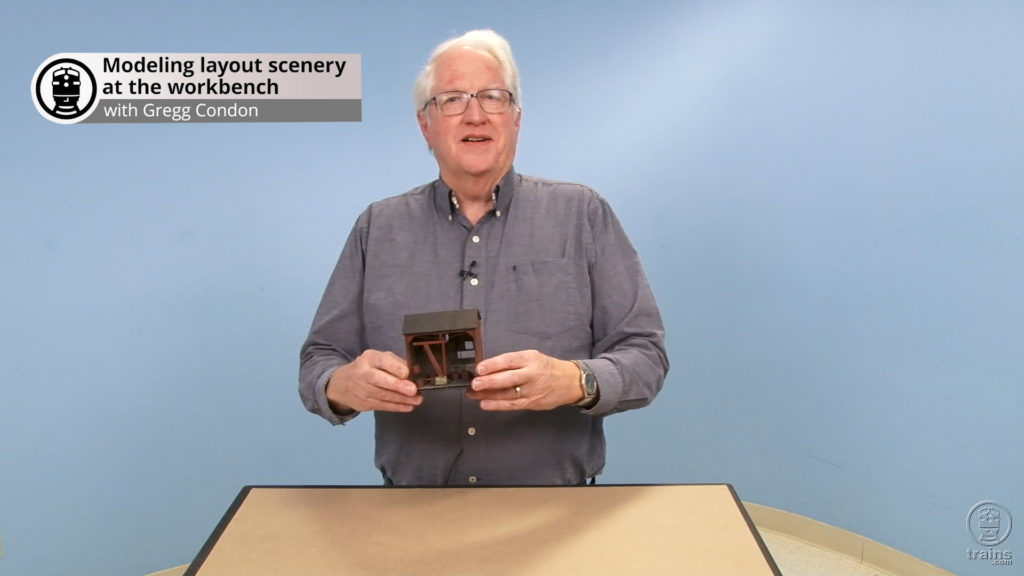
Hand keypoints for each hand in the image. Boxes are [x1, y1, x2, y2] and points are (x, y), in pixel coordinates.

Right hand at [326, 350, 422, 412]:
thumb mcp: (378, 358)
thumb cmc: (368, 368)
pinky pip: (383, 406)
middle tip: (413, 390)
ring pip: (384, 396)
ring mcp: (362, 389)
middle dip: (398, 386)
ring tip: (417, 400)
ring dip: (402, 399)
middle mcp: (363, 373)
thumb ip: (395, 362)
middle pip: (381, 380)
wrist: (342, 384)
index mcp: (369, 358)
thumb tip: (414, 372)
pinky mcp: (364, 403)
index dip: (394, 367)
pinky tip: (408, 407)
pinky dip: (397, 407)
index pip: (381, 361)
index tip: (406, 373)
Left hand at [467, 350, 582, 410]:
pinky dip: (498, 405)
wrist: (570, 382)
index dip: (493, 365)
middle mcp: (532, 374)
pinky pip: (513, 405)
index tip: (479, 368)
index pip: (509, 360)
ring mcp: (533, 390)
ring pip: (508, 394)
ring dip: (489, 395)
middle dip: (489, 382)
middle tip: (474, 384)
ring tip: (473, 394)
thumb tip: (488, 368)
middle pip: (508, 378)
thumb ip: (513, 363)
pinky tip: (486, 404)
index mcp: (530, 358)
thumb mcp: (532, 358)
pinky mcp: (533, 403)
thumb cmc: (547, 368)